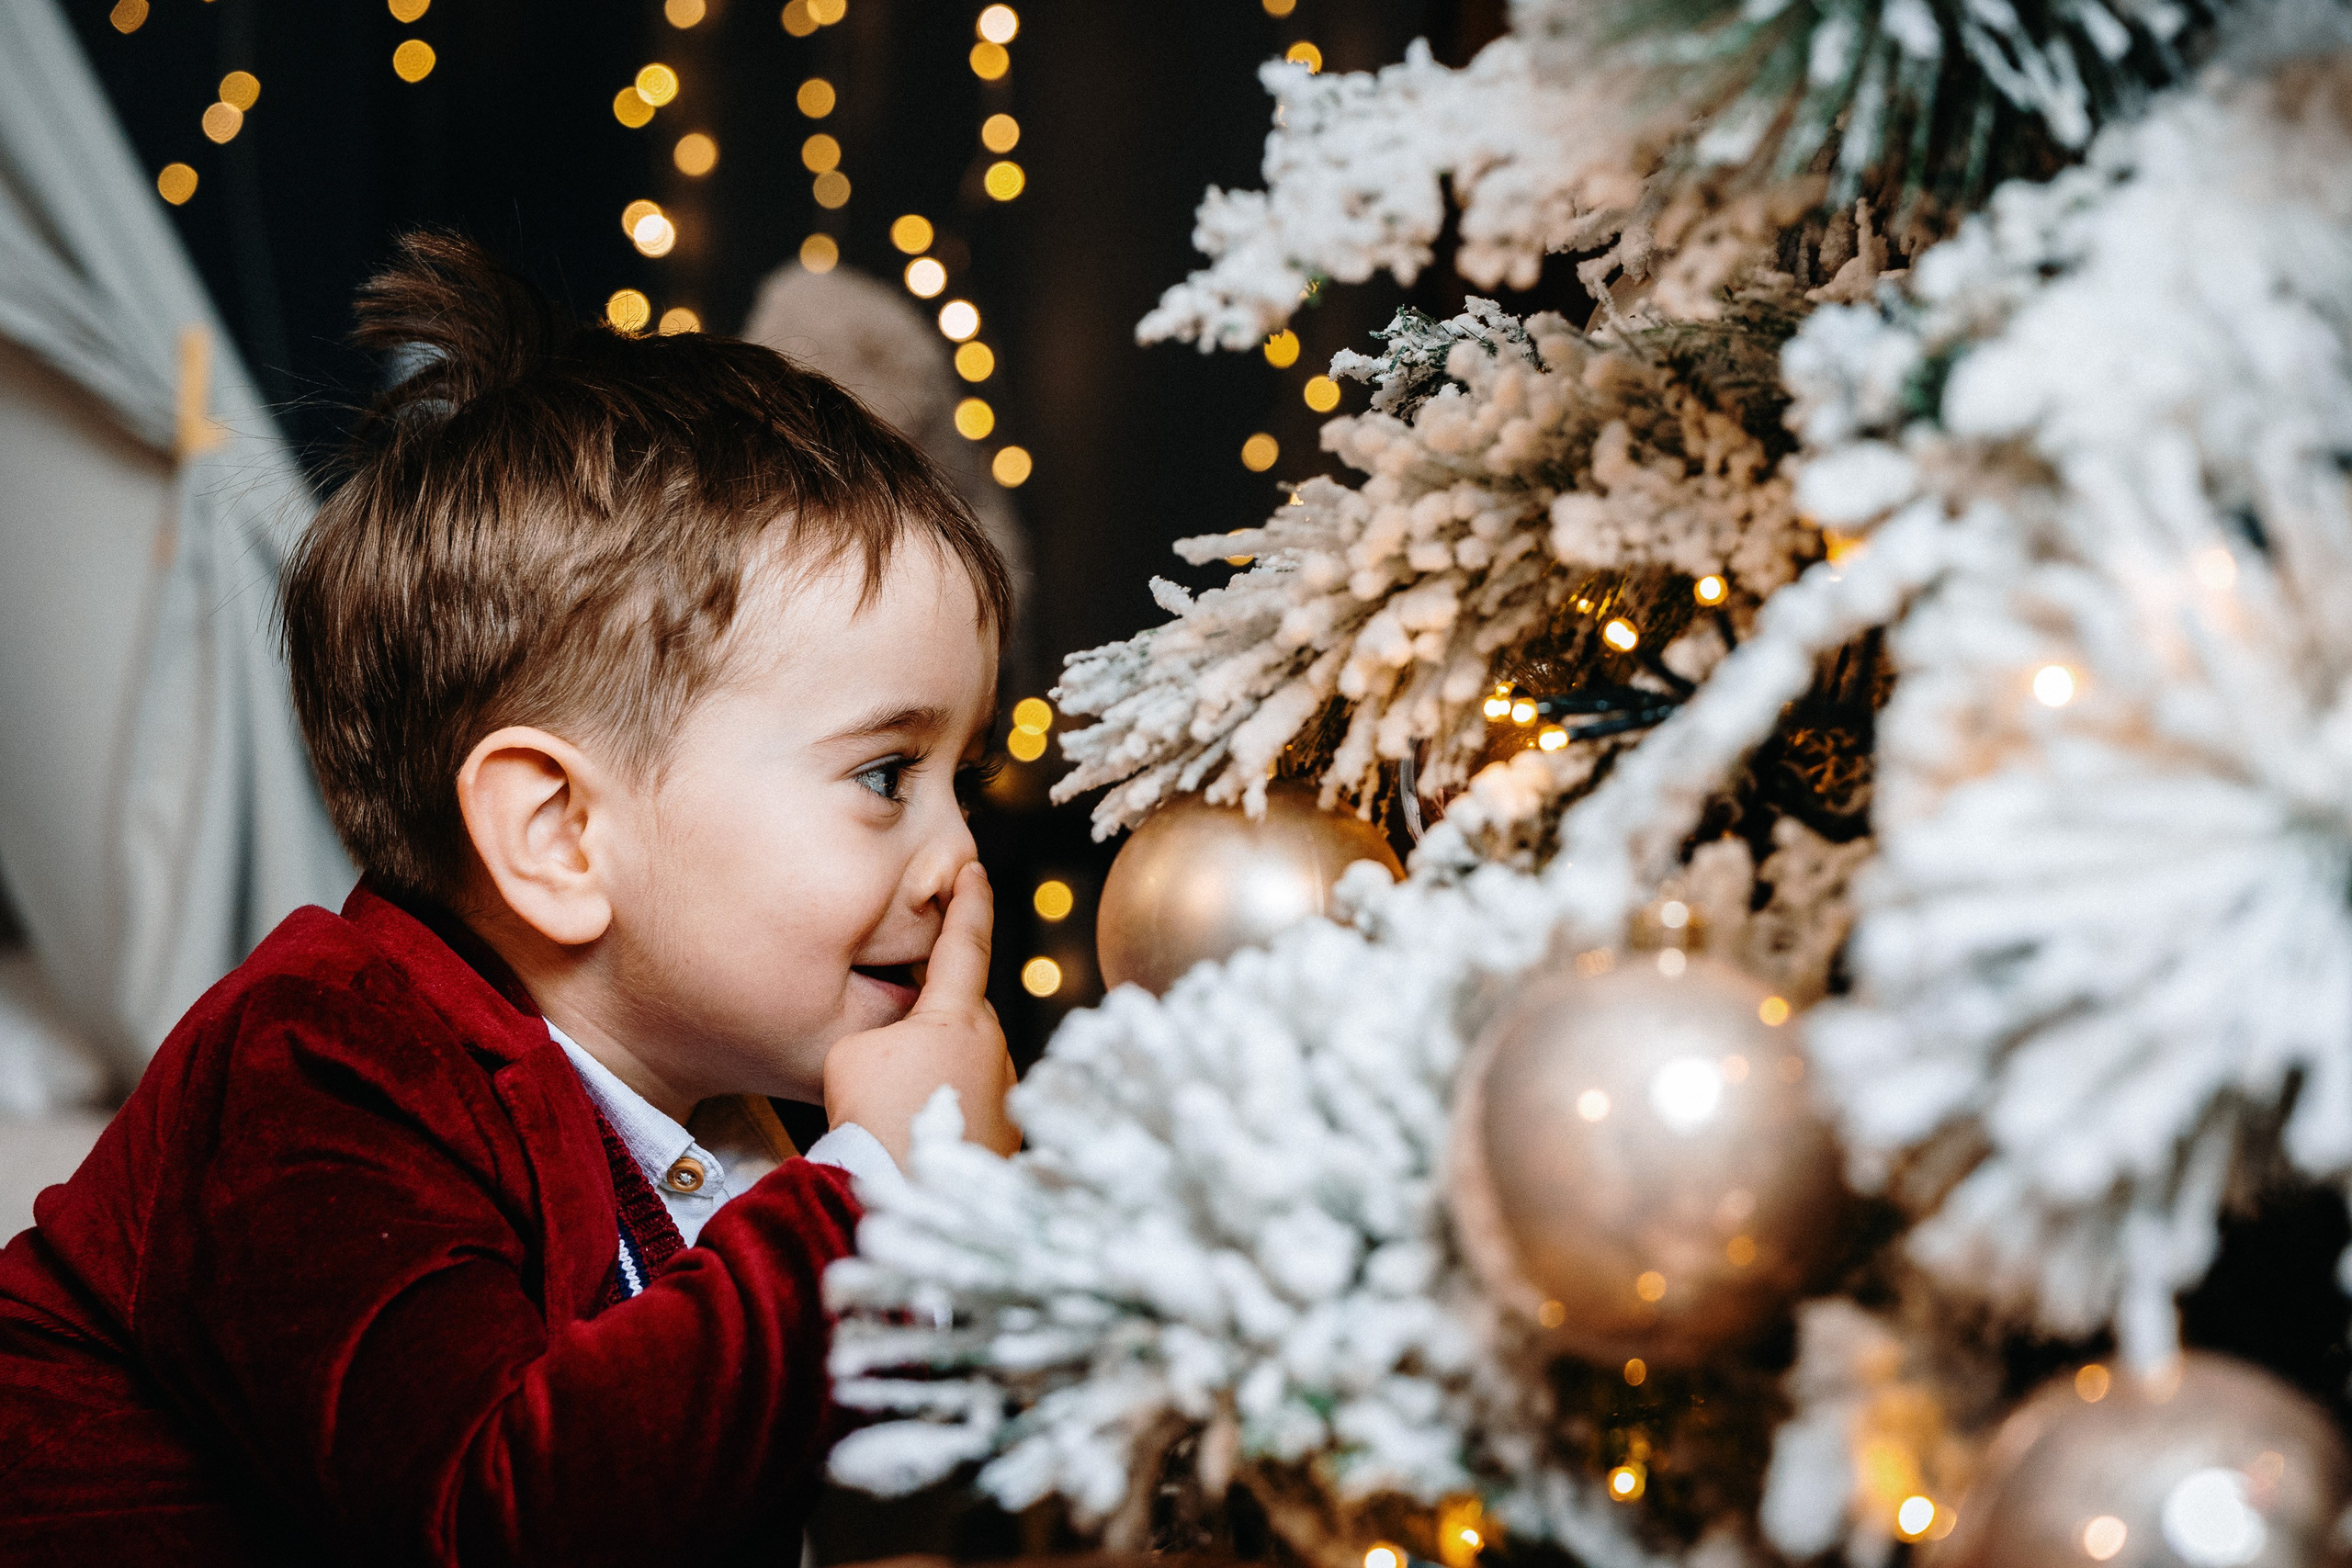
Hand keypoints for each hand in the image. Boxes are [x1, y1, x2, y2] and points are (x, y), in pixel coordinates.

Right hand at [822, 861, 1019, 1166]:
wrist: (911, 1196)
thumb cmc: (876, 1117)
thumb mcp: (852, 1051)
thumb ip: (881, 1027)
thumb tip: (905, 1046)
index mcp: (958, 1013)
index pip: (966, 941)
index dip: (967, 902)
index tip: (973, 870)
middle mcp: (995, 1046)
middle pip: (961, 1012)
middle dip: (932, 1018)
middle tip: (888, 1046)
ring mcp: (1006, 1092)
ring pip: (966, 1061)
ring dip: (936, 1069)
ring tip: (891, 1108)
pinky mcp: (1006, 1135)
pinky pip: (970, 1103)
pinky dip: (945, 1108)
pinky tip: (915, 1135)